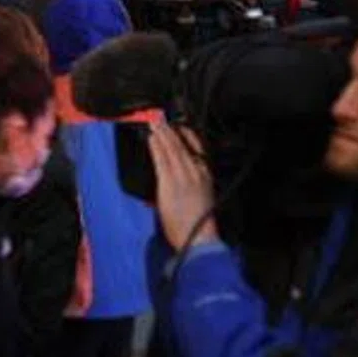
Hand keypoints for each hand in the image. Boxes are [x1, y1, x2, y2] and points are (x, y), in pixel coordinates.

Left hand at [147, 120, 217, 251]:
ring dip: (162, 134)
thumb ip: (192, 185)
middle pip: (182, 146)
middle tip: (161, 118)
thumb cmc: (198, 224)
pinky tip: (152, 138)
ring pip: (171, 149)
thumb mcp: (202, 199)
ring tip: (155, 123)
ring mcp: (183, 176)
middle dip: (171, 131)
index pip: (198, 150)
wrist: (199, 238)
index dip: (187, 136)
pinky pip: (162, 160)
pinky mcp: (169, 183)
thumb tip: (178, 178)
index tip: (180, 127)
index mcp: (205, 177)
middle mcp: (195, 173)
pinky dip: (157, 147)